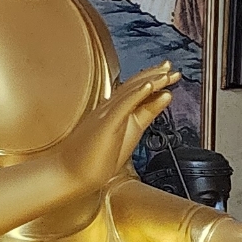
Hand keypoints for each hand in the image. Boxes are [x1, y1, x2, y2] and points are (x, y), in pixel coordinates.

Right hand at [58, 61, 179, 192]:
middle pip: (134, 86)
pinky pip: (121, 106)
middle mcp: (109, 109)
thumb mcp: (131, 133)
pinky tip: (148, 86)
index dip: (153, 79)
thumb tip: (164, 97)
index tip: (167, 72)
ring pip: (130, 92)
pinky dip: (136, 94)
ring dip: (150, 80)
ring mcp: (105, 115)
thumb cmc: (94, 159)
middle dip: (155, 75)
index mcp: (114, 112)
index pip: (136, 91)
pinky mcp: (104, 124)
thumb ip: (147, 114)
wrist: (70, 175)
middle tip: (171, 66)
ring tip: (167, 73)